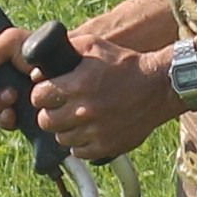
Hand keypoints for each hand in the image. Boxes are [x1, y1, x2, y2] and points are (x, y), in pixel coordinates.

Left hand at [30, 43, 181, 161]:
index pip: (38, 97)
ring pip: (61, 138)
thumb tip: (38, 69)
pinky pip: (79, 152)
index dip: (41, 94)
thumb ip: (65, 51)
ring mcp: (96, 131)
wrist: (158, 86)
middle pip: (45, 121)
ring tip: (76, 118)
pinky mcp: (107, 146)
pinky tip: (88, 130)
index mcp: (78, 84)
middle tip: (59, 107)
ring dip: (65, 129)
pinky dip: (80, 143)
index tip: (48, 93)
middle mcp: (85, 110)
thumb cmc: (125, 64)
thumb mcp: (94, 45)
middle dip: (49, 112)